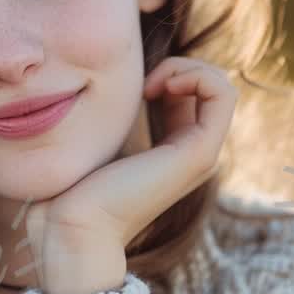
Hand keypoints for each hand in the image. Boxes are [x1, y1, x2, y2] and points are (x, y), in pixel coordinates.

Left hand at [23, 57, 237, 293]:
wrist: (72, 227)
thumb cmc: (71, 189)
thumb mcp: (98, 140)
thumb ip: (114, 118)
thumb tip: (108, 89)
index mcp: (173, 151)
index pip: (191, 94)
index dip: (168, 73)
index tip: (135, 87)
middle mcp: (193, 154)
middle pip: (210, 88)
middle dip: (179, 67)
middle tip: (143, 83)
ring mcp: (200, 155)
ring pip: (221, 87)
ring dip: (187, 68)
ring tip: (152, 83)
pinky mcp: (198, 154)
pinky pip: (222, 94)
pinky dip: (196, 75)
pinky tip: (163, 85)